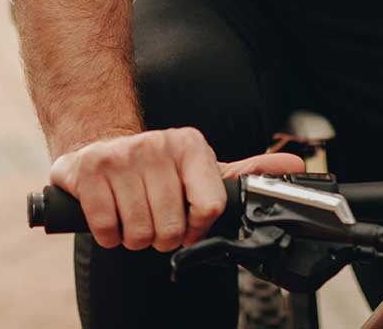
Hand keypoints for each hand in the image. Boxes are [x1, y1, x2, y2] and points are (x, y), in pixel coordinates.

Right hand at [49, 128, 306, 251]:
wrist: (97, 148)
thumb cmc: (155, 168)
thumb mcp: (201, 167)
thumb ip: (246, 172)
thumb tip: (295, 165)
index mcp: (188, 145)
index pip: (210, 206)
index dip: (197, 226)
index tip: (188, 222)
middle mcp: (154, 145)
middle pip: (171, 228)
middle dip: (161, 236)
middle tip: (153, 219)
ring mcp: (119, 157)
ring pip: (139, 232)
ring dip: (134, 237)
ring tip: (131, 215)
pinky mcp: (86, 172)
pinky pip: (106, 229)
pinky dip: (108, 235)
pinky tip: (109, 216)